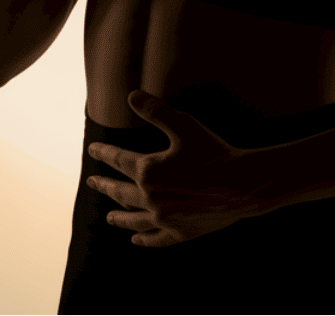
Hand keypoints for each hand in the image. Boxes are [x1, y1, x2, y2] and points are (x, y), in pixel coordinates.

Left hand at [85, 90, 278, 246]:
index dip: (104, 153)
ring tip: (109, 217)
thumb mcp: (185, 126)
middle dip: (104, 185)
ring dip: (119, 217)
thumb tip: (132, 95)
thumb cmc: (214, 152)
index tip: (93, 150)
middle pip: (120, 192)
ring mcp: (164, 218)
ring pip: (134, 219)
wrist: (242, 185)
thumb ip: (156, 110)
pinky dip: (144, 239)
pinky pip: (155, 239)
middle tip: (92, 182)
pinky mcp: (180, 233)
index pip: (118, 160)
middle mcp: (151, 198)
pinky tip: (136, 239)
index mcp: (148, 171)